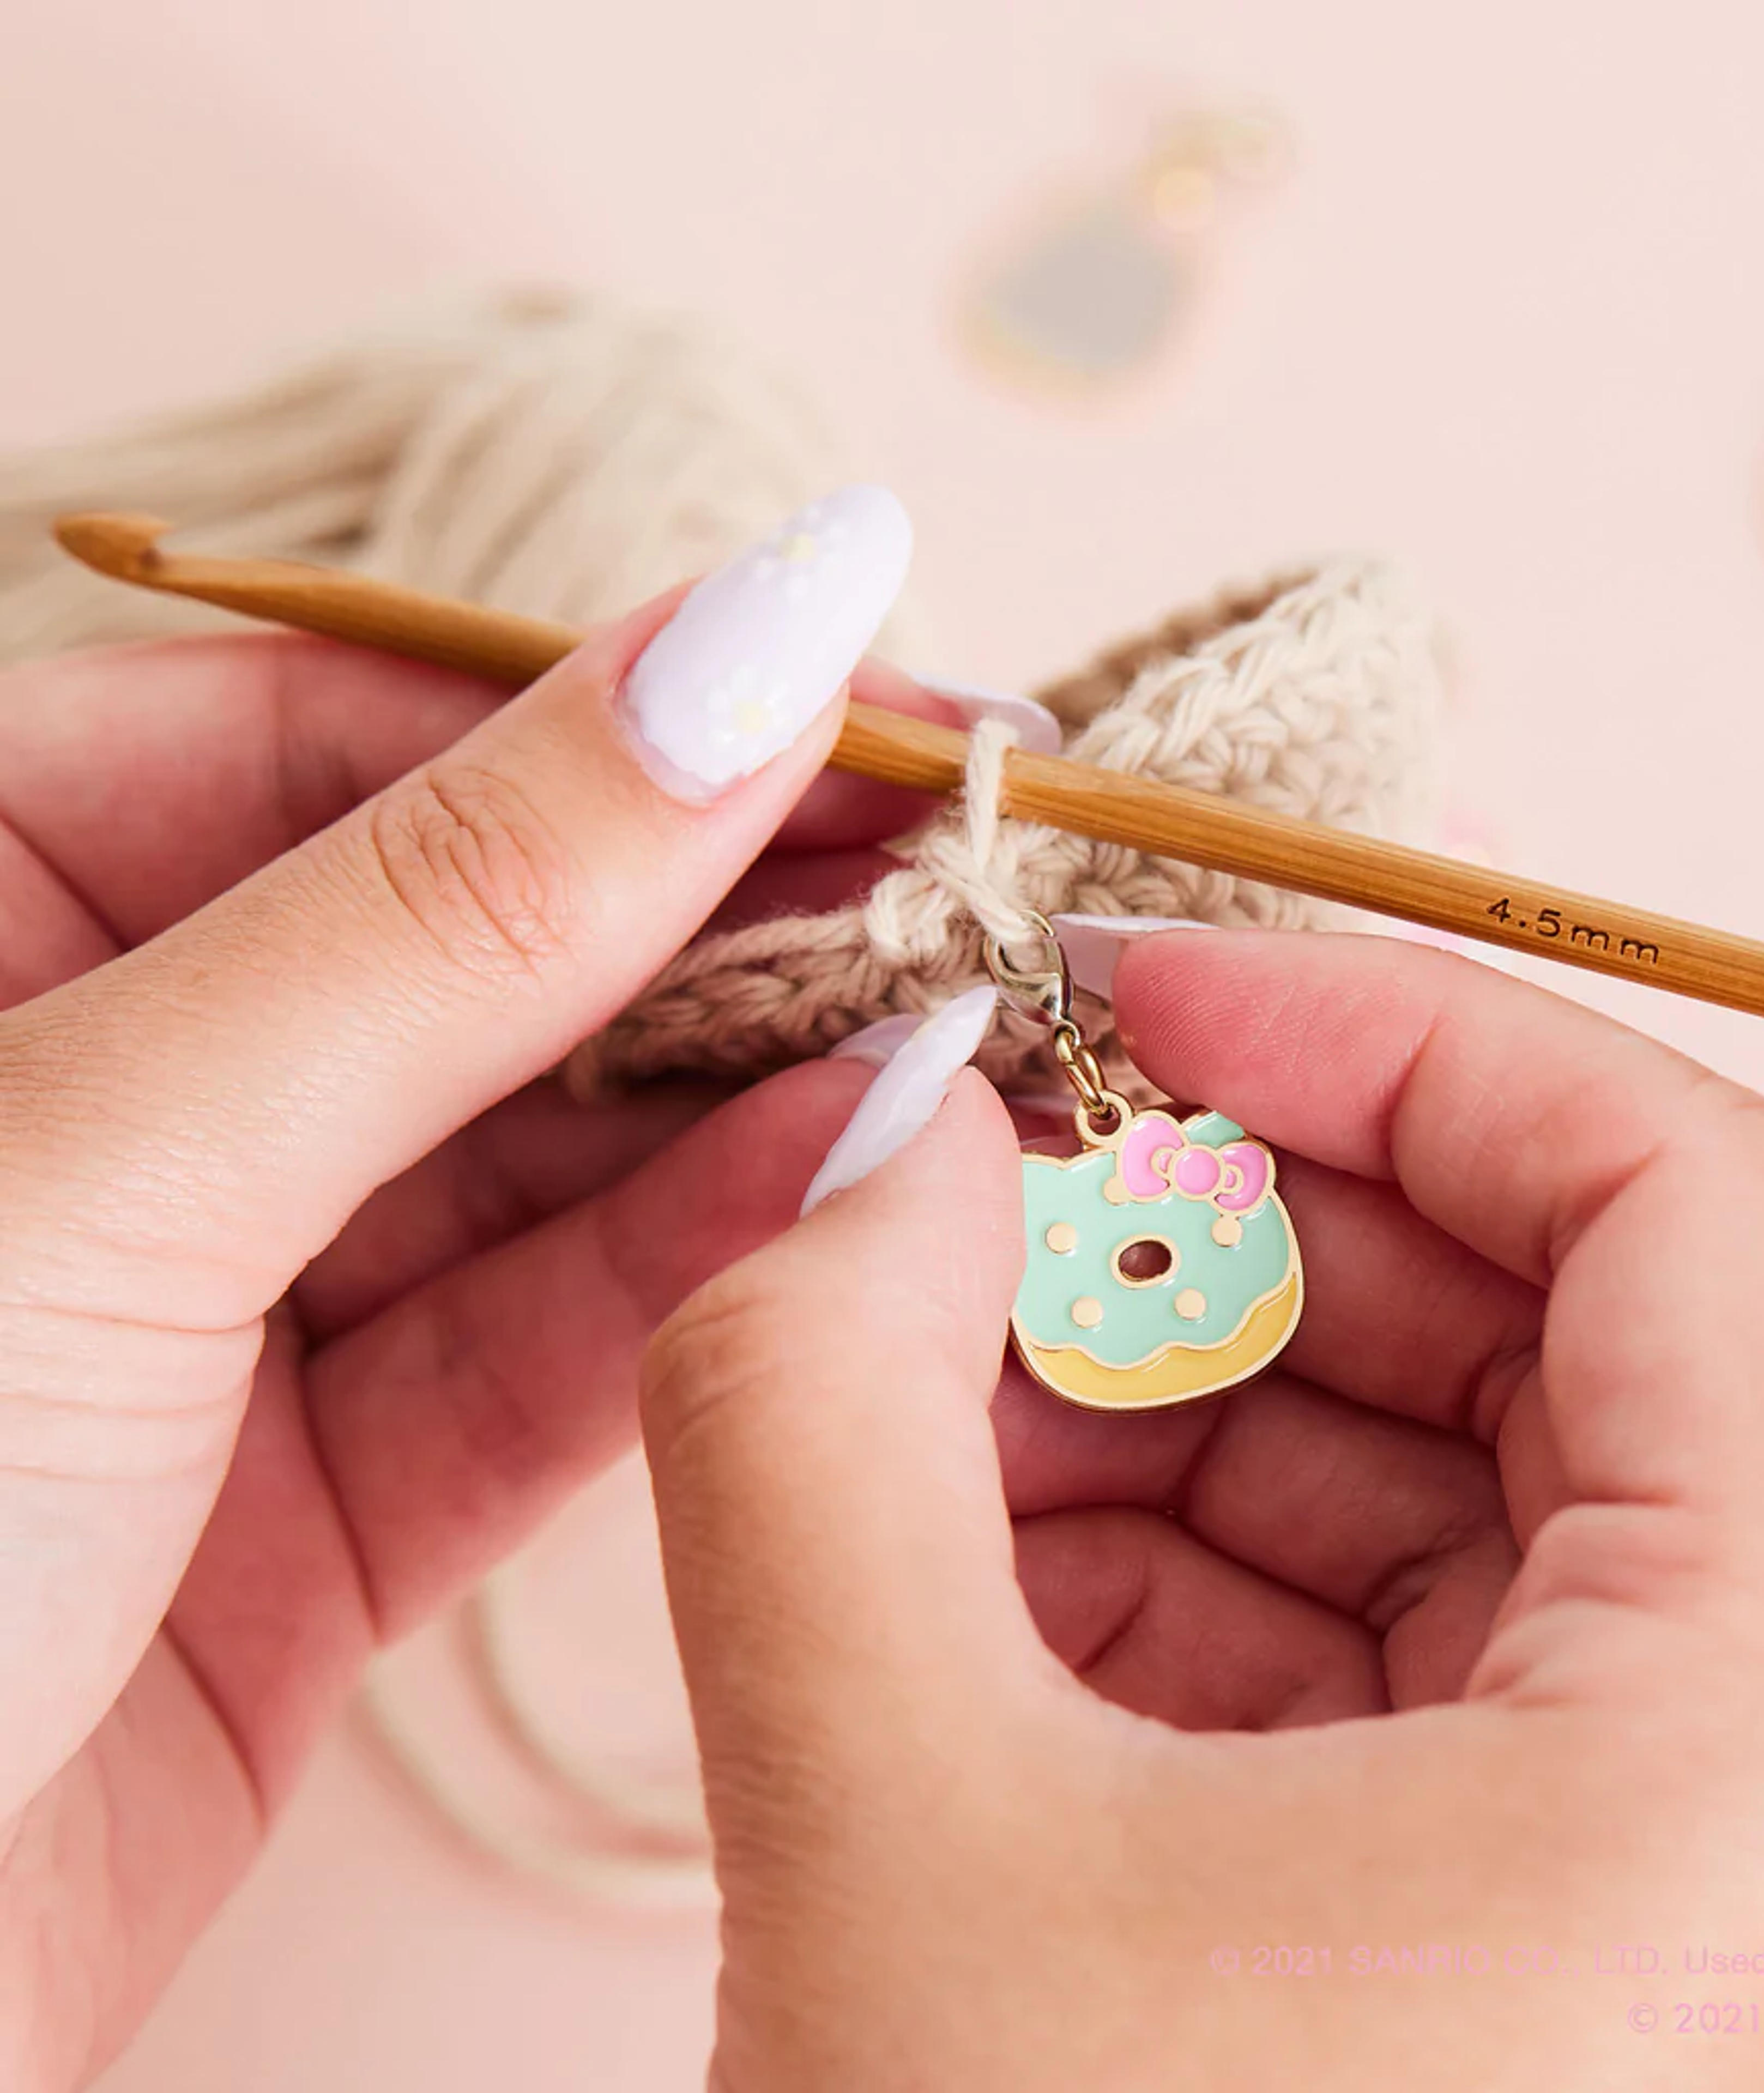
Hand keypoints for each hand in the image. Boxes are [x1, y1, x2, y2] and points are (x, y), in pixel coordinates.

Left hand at [0, 490, 952, 2088]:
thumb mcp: (103, 1152)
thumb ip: (450, 908)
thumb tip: (739, 643)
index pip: (349, 734)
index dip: (625, 706)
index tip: (862, 685)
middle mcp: (101, 1096)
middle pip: (480, 942)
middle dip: (727, 908)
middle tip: (961, 870)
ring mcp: (212, 1312)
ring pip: (539, 1156)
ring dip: (751, 1096)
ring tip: (949, 1028)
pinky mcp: (310, 1519)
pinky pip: (540, 1355)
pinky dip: (700, 1274)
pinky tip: (850, 1184)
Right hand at [642, 929, 1763, 2090]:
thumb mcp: (880, 1843)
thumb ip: (815, 1409)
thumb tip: (871, 1142)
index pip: (1674, 1203)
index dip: (1395, 1036)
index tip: (1155, 989)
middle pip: (1557, 1346)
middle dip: (1246, 1226)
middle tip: (993, 1186)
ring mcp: (1702, 1912)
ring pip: (1461, 1505)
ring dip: (1190, 1400)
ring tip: (937, 1384)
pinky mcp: (1560, 1975)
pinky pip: (1402, 1666)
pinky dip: (1196, 1574)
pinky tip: (986, 1555)